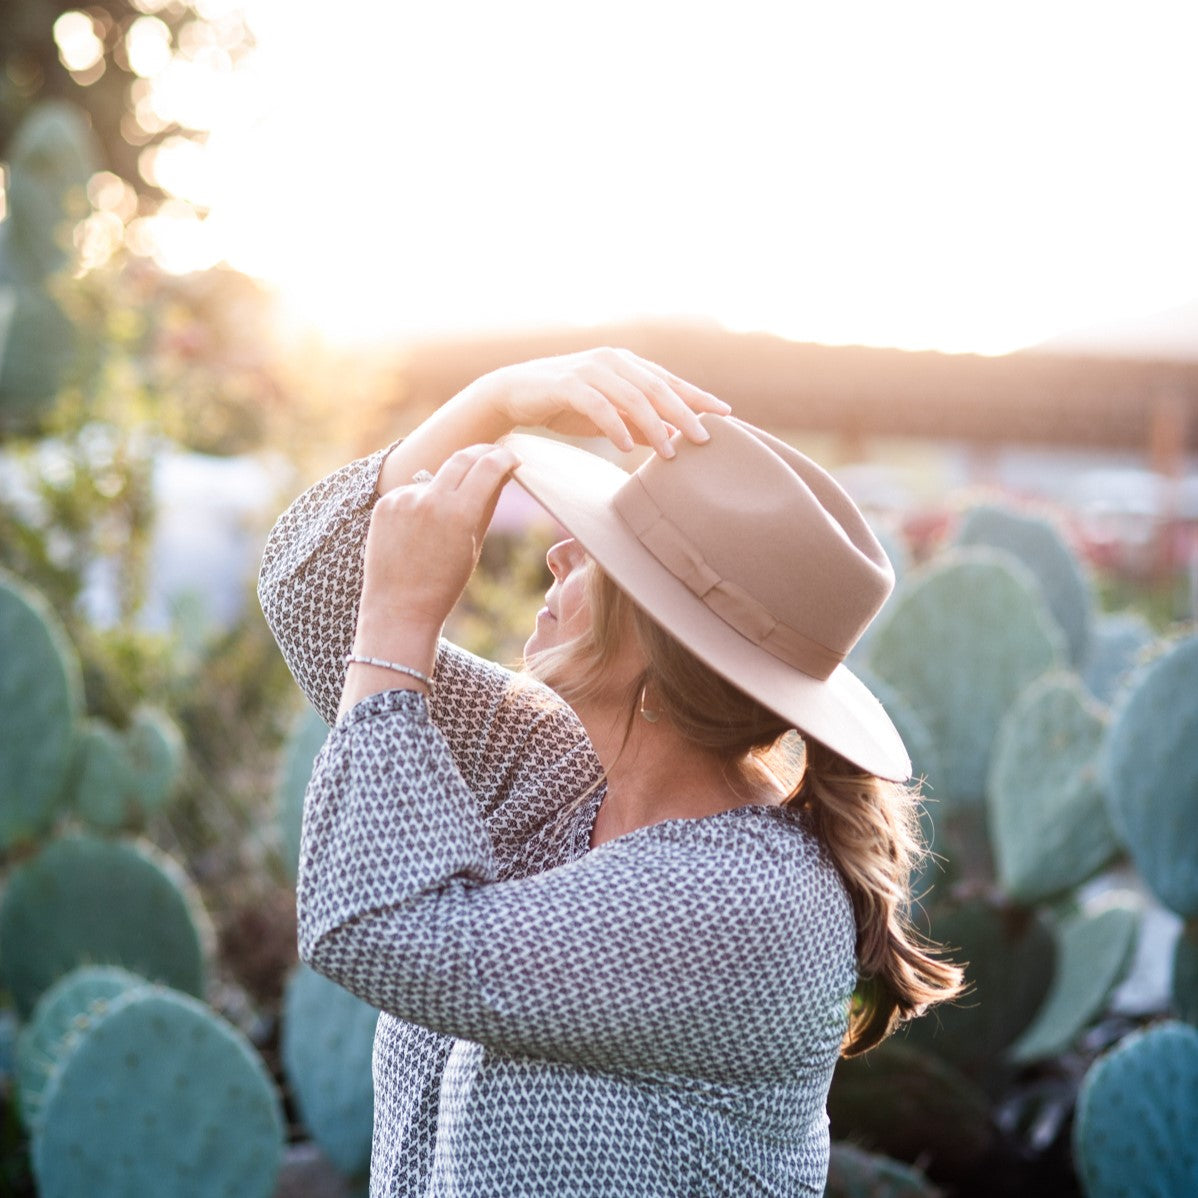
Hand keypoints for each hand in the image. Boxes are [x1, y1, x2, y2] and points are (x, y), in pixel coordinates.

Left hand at [357, 444, 520, 644]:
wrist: (399, 609)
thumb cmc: (444, 585)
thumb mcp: (473, 545)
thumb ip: (487, 505)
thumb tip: (500, 475)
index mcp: (459, 513)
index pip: (488, 466)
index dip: (504, 458)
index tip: (511, 458)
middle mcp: (430, 499)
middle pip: (462, 457)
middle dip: (482, 453)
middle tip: (493, 456)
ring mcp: (403, 499)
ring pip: (436, 478)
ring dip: (448, 486)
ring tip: (442, 526)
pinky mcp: (385, 504)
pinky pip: (412, 492)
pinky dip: (422, 502)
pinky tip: (418, 532)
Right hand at [473, 347, 730, 459]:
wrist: (514, 393)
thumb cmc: (565, 403)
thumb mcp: (609, 414)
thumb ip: (639, 421)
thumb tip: (672, 439)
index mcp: (627, 364)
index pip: (670, 381)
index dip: (698, 397)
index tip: (726, 415)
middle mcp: (613, 360)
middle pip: (658, 387)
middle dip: (684, 414)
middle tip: (704, 439)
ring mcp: (590, 370)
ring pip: (632, 397)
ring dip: (654, 426)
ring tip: (668, 453)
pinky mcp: (568, 384)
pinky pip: (598, 406)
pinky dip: (615, 426)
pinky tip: (627, 447)